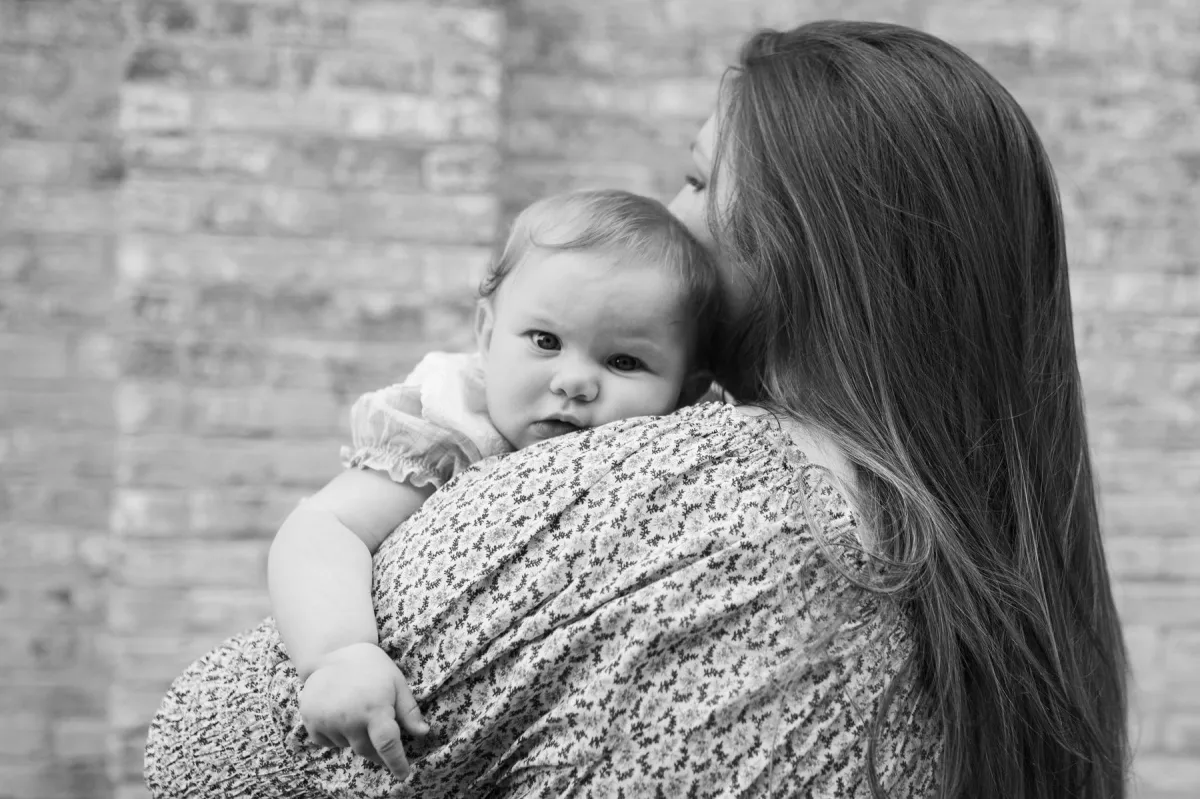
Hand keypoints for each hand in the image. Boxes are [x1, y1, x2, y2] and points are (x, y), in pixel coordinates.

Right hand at [299, 642, 428, 777]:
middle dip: (378, 751)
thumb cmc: (372, 667)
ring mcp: (327, 720)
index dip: (396, 763)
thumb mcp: (397, 683)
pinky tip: (339, 713)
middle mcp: (350, 718)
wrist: (334, 651)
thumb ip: (409, 711)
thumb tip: (424, 733)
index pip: (388, 745)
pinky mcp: (310, 720)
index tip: (403, 775)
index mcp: (375, 709)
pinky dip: (335, 735)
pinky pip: (327, 741)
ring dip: (355, 738)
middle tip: (381, 738)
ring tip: (357, 711)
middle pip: (367, 750)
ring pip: (347, 745)